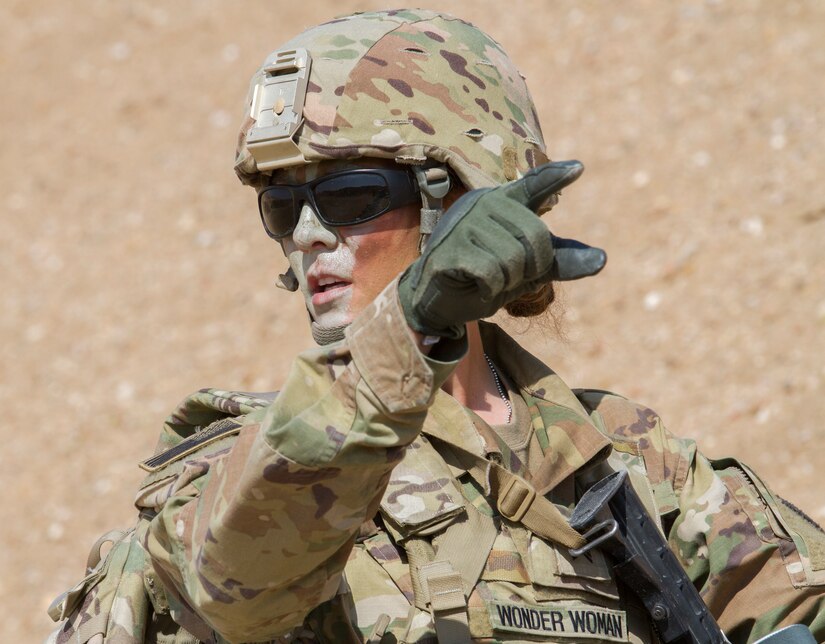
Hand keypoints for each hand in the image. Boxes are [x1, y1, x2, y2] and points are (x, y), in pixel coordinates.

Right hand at [398, 160, 604, 338]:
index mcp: (503, 201)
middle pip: (535, 237)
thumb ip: (559, 259)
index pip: (533, 186)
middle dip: (530, 268)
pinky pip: (492, 273)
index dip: (554, 177)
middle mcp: (483, 203)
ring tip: (486, 278)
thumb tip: (603, 259)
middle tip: (504, 275)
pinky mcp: (450, 249)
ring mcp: (463, 223)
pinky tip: (474, 283)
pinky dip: (490, 289)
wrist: (437, 299)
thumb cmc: (484, 276)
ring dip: (507, 281)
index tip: (578, 169)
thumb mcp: (527, 268)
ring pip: (514, 259)